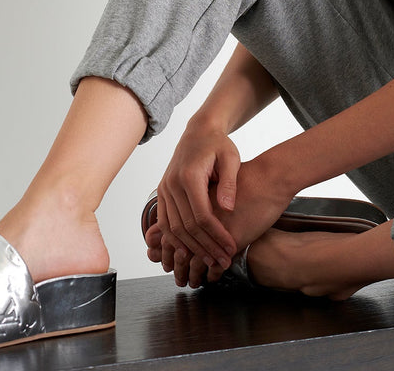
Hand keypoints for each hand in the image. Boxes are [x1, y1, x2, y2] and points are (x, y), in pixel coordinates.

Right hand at [146, 120, 241, 274]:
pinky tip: (191, 250)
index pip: (202, 216)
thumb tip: (227, 209)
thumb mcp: (231, 158)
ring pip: (173, 229)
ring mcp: (164, 190)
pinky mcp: (162, 193)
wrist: (199, 132)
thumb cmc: (218, 145)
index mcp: (189, 176)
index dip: (216, 236)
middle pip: (187, 227)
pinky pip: (166, 223)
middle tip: (222, 261)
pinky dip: (176, 240)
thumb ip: (229, 183)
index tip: (230, 247)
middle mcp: (172, 185)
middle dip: (205, 248)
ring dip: (190, 248)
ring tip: (209, 261)